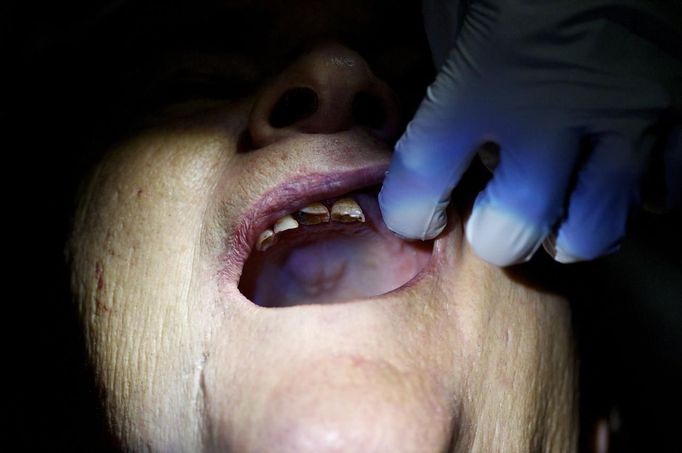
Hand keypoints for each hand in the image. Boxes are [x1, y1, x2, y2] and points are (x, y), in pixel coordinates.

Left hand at [379, 0, 681, 264]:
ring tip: (558, 209)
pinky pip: (664, 195)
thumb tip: (446, 146)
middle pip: (511, 229)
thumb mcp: (457, 14)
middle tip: (495, 215)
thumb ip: (449, 83)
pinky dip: (637, 197)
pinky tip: (615, 173)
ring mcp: (625, 116)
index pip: (422, 182)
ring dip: (566, 231)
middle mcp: (551, 110)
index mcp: (480, 79)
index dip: (410, 214)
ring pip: (592, 231)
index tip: (415, 214)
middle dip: (495, 234)